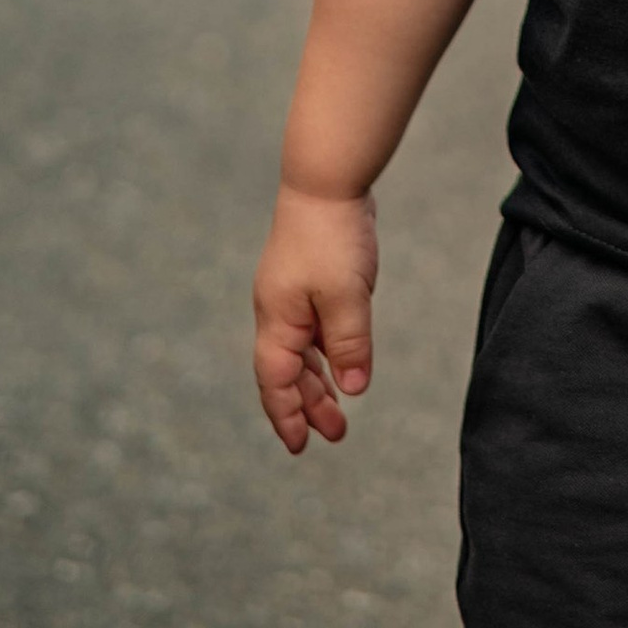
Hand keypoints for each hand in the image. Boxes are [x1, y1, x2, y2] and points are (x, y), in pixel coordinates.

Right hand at [253, 186, 378, 454]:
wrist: (326, 179)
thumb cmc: (331, 236)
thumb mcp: (346, 297)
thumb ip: (349, 346)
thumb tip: (352, 391)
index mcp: (277, 319)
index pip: (276, 382)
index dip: (287, 417)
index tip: (301, 448)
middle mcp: (278, 311)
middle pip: (287, 372)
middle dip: (308, 405)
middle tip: (336, 434)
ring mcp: (292, 294)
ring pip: (301, 352)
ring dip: (318, 382)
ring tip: (340, 410)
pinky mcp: (309, 279)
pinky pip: (313, 329)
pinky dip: (325, 352)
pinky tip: (342, 363)